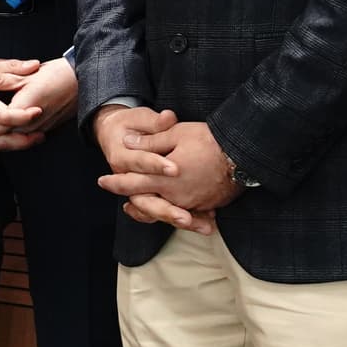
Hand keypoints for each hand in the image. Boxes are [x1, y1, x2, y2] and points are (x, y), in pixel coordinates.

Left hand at [97, 107, 234, 230]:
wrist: (244, 153)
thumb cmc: (209, 140)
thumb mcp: (176, 134)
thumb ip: (150, 142)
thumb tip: (127, 142)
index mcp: (164, 180)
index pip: (132, 184)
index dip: (115, 183)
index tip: (102, 181)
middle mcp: (176, 196)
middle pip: (147, 205)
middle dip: (134, 204)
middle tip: (124, 205)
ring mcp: (193, 203)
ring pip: (167, 211)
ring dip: (153, 210)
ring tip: (143, 210)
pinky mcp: (207, 205)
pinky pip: (187, 212)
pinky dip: (176, 212)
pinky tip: (174, 210)